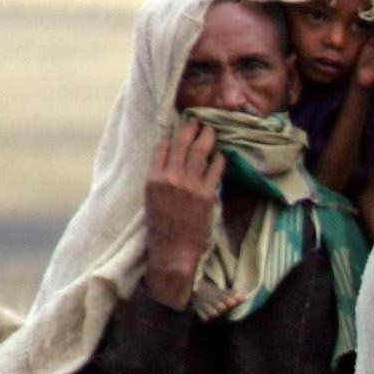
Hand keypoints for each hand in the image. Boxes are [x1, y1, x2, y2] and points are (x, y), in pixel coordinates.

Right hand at [142, 119, 221, 306]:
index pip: (163, 146)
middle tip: (199, 121)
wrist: (173, 251)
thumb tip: (170, 159)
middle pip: (182, 142)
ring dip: (207, 137)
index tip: (181, 131)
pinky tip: (221, 155)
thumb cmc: (161, 227)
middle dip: (192, 128)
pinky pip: (215, 168)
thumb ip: (159, 178)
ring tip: (211, 130)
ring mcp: (190, 185)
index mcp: (153, 178)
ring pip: (200, 150)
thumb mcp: (151, 199)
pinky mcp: (206, 194)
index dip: (174, 136)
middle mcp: (170, 178)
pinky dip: (219, 158)